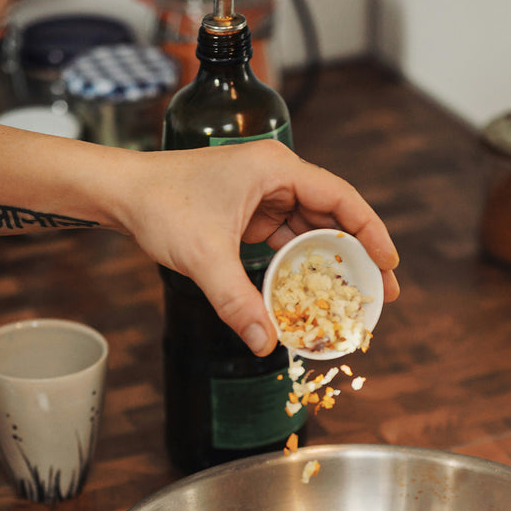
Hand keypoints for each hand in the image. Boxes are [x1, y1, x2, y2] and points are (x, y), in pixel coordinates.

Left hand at [116, 139, 399, 355]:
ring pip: (310, 229)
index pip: (342, 198)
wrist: (121, 194)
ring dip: (329, 262)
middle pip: (333, 215)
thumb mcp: (203, 256)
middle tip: (379, 293)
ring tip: (350, 297)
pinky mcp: (247, 212)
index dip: (371, 233)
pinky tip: (310, 291)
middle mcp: (275, 176)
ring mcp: (262, 194)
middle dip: (356, 255)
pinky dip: (298, 264)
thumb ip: (237, 300)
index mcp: (275, 168)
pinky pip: (285, 238)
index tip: (389, 265)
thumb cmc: (160, 204)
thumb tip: (265, 342)